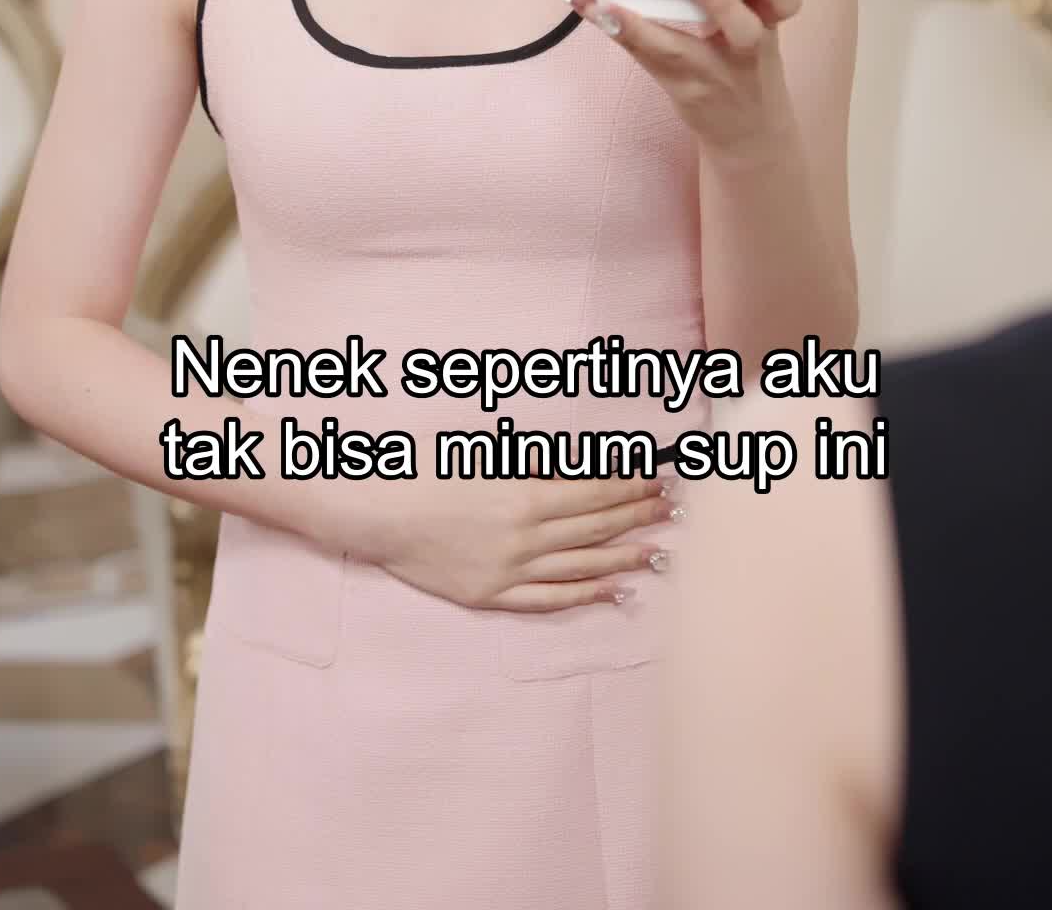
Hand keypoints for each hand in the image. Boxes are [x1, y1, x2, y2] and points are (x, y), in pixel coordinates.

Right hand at [308, 434, 677, 611]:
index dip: (631, 484)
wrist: (377, 511)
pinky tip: (614, 591)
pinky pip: (548, 599)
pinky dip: (585, 596)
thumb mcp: (486, 451)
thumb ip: (534, 461)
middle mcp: (525, 536)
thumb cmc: (426, 468)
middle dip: (638, 514)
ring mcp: (510, 570)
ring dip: (624, 556)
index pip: (595, 491)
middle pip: (595, 527)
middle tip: (673, 509)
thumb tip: (580, 463)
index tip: (659, 478)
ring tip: (659, 550)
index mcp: (526, 494)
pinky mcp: (491, 595)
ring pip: (581, 567)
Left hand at [564, 0, 803, 156]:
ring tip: (609, 3)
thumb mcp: (755, 8)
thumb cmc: (747, 54)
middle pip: (743, 27)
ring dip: (644, 24)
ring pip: (679, 51)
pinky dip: (609, 25)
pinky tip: (579, 0)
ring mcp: (710, 73)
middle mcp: (745, 50)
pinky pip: (639, 55)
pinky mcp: (677, 86)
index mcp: (770, 23)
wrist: (751, 134)